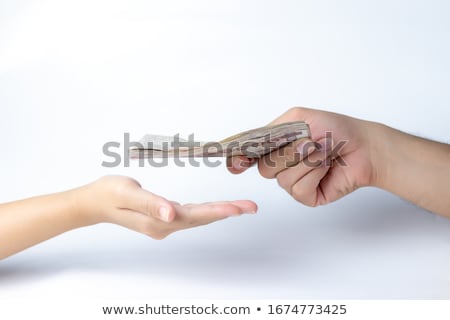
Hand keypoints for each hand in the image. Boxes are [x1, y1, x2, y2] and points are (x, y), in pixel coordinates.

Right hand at [75, 175, 256, 238]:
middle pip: (203, 218)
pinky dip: (207, 210)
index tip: (239, 208)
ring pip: (199, 218)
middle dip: (228, 212)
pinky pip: (191, 215)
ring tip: (242, 206)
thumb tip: (172, 213)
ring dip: (221, 211)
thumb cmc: (108, 193)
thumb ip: (151, 203)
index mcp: (159, 220)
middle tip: (252, 206)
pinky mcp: (164, 218)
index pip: (196, 216)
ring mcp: (165, 224)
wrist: (93, 202)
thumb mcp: (128, 193)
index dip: (219, 211)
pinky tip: (216, 207)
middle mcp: (165, 225)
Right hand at [227, 107, 380, 205]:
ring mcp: (293, 182)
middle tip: (308, 143)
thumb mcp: (299, 118)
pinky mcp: (307, 196)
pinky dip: (314, 174)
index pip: (248, 156)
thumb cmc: (335, 129)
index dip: (238, 160)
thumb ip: (274, 129)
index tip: (236, 162)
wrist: (363, 146)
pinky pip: (299, 189)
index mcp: (275, 147)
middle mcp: (280, 166)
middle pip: (263, 168)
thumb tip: (255, 144)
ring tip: (323, 152)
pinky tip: (326, 167)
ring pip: (282, 179)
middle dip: (287, 154)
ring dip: (306, 162)